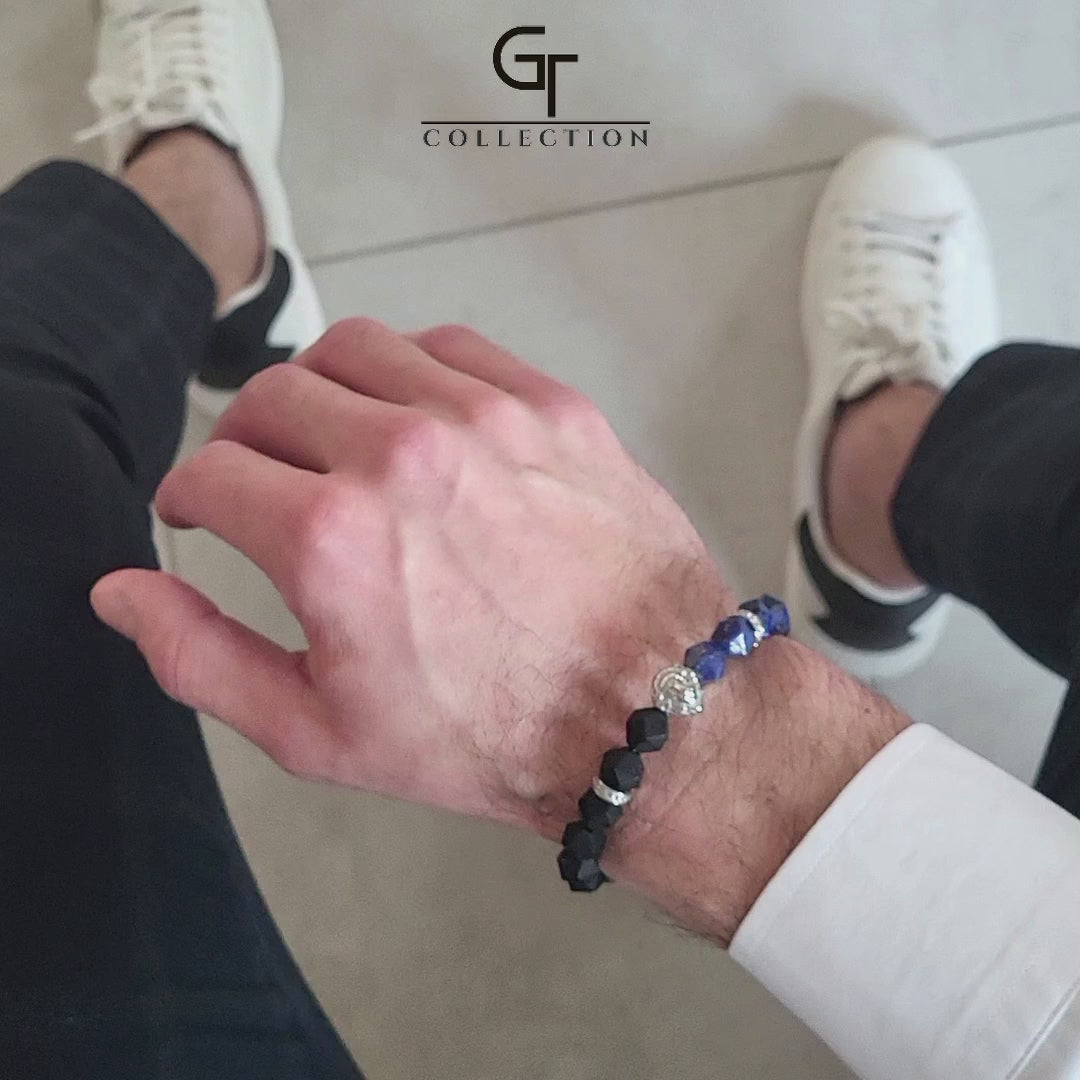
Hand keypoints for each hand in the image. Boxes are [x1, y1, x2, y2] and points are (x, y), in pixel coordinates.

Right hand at [92, 320, 727, 826]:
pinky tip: (417, 419)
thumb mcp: (320, 732)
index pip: (210, 471)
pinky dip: (410, 371)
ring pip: (354, 349)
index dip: (188, 495)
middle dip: (242, 439)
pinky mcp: (552, 405)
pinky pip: (449, 345)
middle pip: (270, 396)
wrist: (646, 714)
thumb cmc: (488, 737)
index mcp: (332, 538)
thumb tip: (121, 590)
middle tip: (259, 481)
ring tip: (332, 440)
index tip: (199, 510)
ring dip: (320, 389)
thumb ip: (199, 656)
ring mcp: (486, 418)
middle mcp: (403, 456)